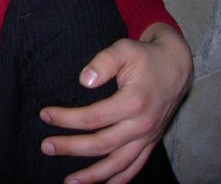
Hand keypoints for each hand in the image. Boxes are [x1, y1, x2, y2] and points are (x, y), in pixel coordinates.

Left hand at [39, 23, 192, 183]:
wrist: (175, 66)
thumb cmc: (145, 56)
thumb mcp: (124, 49)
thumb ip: (103, 62)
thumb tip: (84, 80)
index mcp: (134, 102)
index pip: (94, 117)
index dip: (67, 119)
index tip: (45, 115)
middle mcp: (142, 125)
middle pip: (102, 144)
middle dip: (71, 147)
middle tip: (46, 146)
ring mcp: (148, 137)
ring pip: (119, 164)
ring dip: (93, 176)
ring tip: (69, 182)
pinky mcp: (151, 142)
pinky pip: (135, 167)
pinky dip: (119, 179)